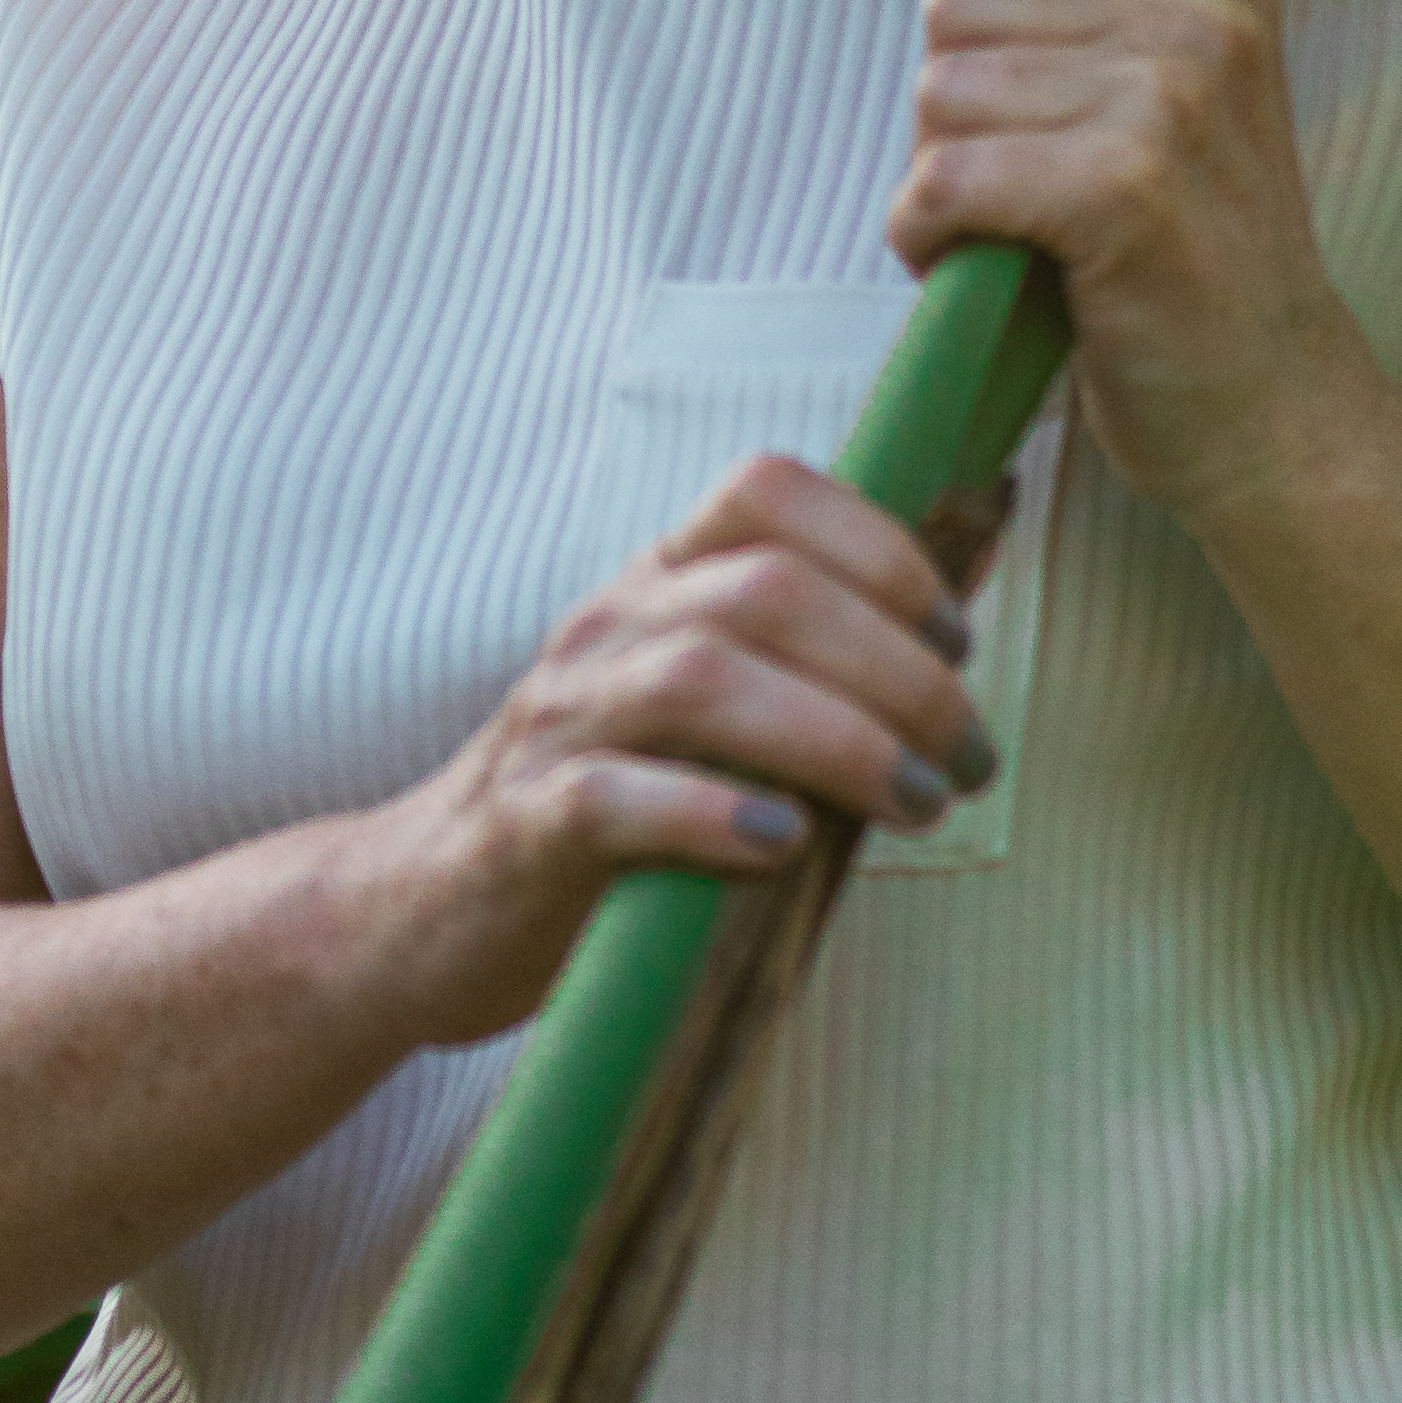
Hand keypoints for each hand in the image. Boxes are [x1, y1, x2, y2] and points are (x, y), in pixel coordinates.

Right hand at [372, 453, 997, 1047]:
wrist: (427, 910)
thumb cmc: (611, 808)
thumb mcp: (710, 708)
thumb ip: (818, 656)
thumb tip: (974, 575)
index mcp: (658, 585)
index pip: (767, 492)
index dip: (882, 547)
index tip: (956, 639)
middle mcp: (607, 629)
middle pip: (766, 593)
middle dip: (897, 670)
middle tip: (968, 759)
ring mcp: (558, 721)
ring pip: (701, 680)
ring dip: (835, 740)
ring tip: (914, 804)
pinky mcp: (524, 825)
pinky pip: (611, 797)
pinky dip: (707, 814)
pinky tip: (779, 847)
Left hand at [889, 0, 1369, 522]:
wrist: (1275, 407)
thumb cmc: (1192, 258)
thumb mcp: (1147, 97)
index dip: (987, 16)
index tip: (1039, 106)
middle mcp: (1205, 11)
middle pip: (959, 4)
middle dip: (956, 105)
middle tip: (1024, 187)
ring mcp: (1171, 95)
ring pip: (939, 91)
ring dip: (940, 176)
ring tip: (1015, 234)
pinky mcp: (1123, 188)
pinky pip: (940, 181)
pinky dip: (925, 237)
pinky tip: (977, 269)